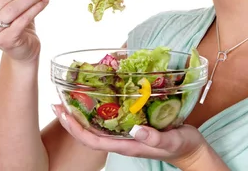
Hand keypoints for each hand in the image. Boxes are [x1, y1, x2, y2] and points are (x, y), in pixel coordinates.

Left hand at [51, 104, 215, 169]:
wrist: (190, 149)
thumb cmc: (181, 146)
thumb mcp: (171, 141)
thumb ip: (154, 137)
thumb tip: (136, 129)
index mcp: (127, 145)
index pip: (93, 140)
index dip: (76, 129)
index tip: (63, 114)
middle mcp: (122, 140)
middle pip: (89, 133)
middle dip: (72, 120)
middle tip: (57, 102)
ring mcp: (127, 134)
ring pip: (98, 126)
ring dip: (82, 115)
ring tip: (70, 99)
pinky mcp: (133, 126)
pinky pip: (111, 119)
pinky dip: (100, 109)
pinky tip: (97, 98)